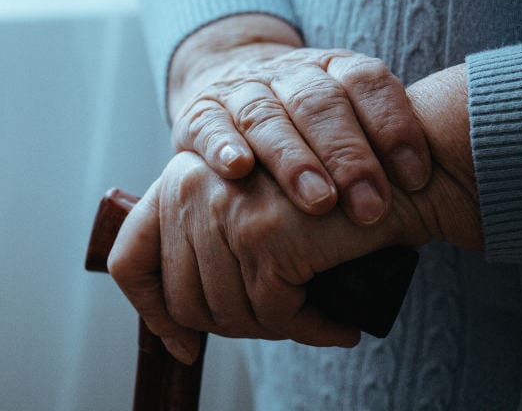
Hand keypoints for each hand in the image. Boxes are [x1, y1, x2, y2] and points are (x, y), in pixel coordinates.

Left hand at [110, 63, 481, 364]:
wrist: (393, 177)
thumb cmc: (322, 208)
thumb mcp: (249, 224)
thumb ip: (208, 258)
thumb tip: (177, 340)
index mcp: (176, 183)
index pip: (128, 258)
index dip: (150, 312)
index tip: (181, 345)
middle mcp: (188, 188)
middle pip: (182, 300)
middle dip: (231, 327)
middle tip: (278, 323)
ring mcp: (224, 208)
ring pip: (227, 313)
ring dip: (272, 330)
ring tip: (308, 318)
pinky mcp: (264, 233)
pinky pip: (274, 315)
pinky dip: (309, 329)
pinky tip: (333, 325)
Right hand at [169, 14, 431, 225]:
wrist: (229, 80)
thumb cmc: (303, 125)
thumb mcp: (345, 119)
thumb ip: (376, 145)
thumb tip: (428, 200)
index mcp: (332, 68)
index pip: (367, 82)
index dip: (393, 126)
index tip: (416, 178)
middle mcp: (287, 73)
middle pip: (318, 103)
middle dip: (348, 156)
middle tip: (369, 207)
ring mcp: (241, 90)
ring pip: (266, 115)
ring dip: (293, 159)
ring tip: (317, 202)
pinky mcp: (200, 113)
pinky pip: (208, 125)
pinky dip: (223, 145)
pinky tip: (238, 169)